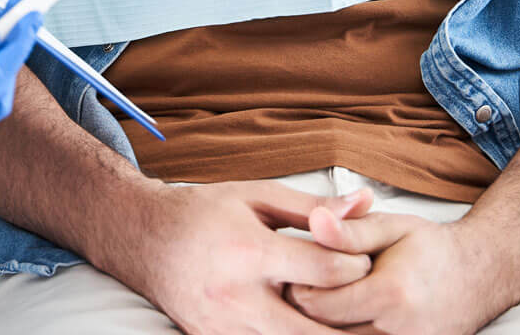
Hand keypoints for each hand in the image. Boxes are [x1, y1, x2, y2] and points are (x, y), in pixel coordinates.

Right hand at [107, 181, 376, 334]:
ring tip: (348, 319)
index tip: (366, 261)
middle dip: (353, 321)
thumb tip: (366, 202)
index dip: (357, 266)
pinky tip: (310, 324)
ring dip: (326, 334)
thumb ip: (313, 207)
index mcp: (250, 252)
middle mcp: (238, 299)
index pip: (324, 270)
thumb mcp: (255, 197)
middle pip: (317, 329)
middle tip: (374, 309)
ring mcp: (227, 330)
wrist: (144, 241)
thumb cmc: (204, 213)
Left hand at [285, 206, 498, 334]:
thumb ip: (349, 230)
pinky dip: (349, 332)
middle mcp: (399, 331)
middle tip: (305, 283)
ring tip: (328, 298)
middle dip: (309, 308)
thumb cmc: (432, 247)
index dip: (299, 286)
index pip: (317, 304)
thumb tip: (315, 221)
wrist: (480, 273)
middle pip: (324, 330)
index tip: (297, 269)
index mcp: (390, 295)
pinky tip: (348, 314)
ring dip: (328, 324)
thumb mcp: (390, 227)